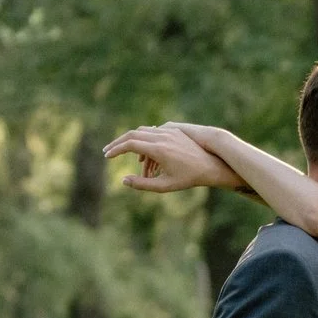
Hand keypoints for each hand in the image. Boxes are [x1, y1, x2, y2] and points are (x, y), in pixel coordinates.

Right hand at [102, 123, 245, 194]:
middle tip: (108, 152)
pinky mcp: (174, 131)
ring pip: (143, 132)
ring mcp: (168, 132)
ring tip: (134, 162)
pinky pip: (154, 133)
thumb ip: (142, 184)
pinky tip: (145, 157)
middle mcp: (162, 137)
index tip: (107, 156)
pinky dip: (146, 142)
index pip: (130, 144)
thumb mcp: (164, 186)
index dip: (116, 150)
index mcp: (159, 149)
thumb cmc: (188, 179)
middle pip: (133, 134)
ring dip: (134, 144)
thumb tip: (123, 180)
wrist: (210, 166)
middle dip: (118, 143)